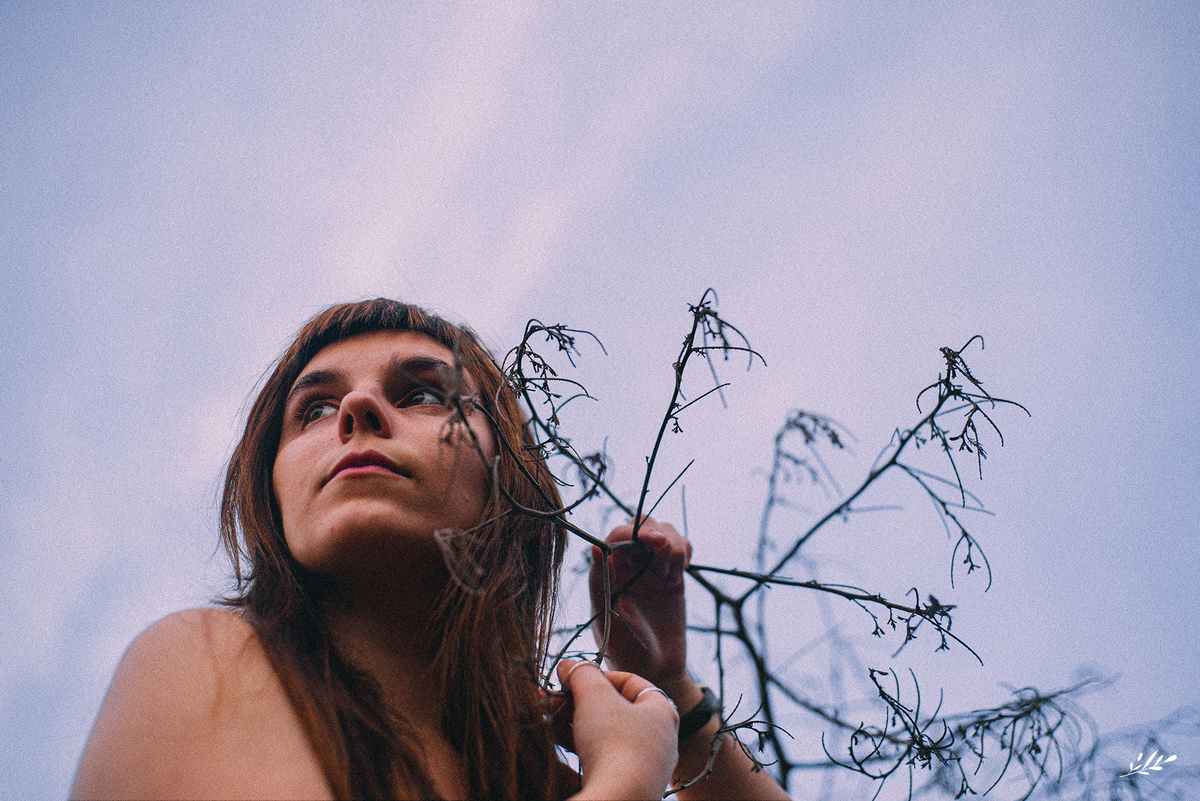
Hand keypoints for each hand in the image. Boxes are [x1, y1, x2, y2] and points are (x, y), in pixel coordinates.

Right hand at [557, 659, 678, 799]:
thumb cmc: (615, 743)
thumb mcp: (595, 696)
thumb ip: (581, 674)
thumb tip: (568, 665)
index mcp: (661, 711)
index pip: (630, 681)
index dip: (598, 675)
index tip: (572, 677)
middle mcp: (658, 738)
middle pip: (614, 708)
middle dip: (579, 700)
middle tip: (552, 697)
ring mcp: (643, 764)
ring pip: (605, 734)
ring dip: (573, 722)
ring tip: (546, 715)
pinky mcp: (626, 784)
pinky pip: (601, 757)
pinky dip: (579, 745)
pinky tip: (553, 738)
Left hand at [590, 517, 690, 688]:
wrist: (656, 670)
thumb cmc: (626, 651)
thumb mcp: (610, 621)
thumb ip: (603, 585)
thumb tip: (593, 548)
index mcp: (606, 573)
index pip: (615, 538)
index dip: (631, 534)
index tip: (648, 542)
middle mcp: (627, 565)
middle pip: (641, 526)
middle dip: (656, 533)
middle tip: (664, 550)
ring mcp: (651, 567)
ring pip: (663, 532)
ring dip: (673, 544)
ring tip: (671, 573)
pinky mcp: (672, 573)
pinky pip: (681, 546)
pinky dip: (685, 550)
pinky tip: (681, 570)